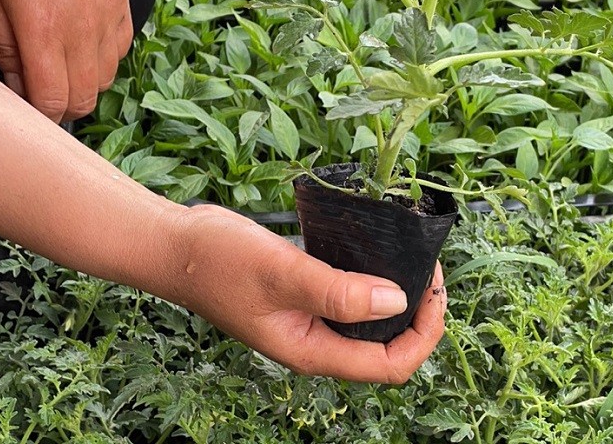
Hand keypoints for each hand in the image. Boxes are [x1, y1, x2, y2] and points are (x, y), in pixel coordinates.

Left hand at [0, 0, 131, 120]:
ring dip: (81, 81)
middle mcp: (85, 28)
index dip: (36, 114)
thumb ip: (3, 48)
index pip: (54, 103)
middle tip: (34, 83)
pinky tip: (78, 38)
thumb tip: (20, 85)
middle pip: (85, 99)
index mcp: (43, 29)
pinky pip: (120, 50)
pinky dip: (101, 57)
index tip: (21, 102)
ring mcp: (109, 14)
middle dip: (59, 102)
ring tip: (56, 60)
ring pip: (105, 79)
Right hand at [175, 204, 446, 381]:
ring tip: (412, 257)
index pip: (388, 365)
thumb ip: (339, 292)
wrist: (180, 247)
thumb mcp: (284, 274)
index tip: (433, 289)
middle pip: (385, 346)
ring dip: (396, 295)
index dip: (422, 334)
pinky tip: (377, 250)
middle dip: (417, 313)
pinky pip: (349, 295)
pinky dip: (370, 278)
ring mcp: (309, 319)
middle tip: (428, 266)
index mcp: (312, 351)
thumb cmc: (222, 262)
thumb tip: (397, 302)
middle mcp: (316, 341)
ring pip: (369, 320)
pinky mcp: (304, 295)